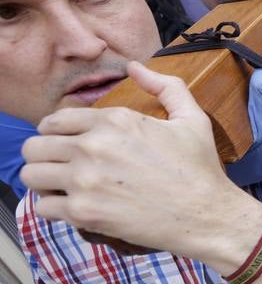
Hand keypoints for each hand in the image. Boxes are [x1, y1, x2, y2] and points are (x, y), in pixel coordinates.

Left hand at [19, 63, 255, 260]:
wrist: (208, 216)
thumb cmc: (201, 169)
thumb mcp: (192, 119)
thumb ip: (164, 86)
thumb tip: (135, 67)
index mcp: (115, 121)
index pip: (54, 120)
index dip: (55, 133)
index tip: (66, 145)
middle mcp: (94, 146)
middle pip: (34, 147)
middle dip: (45, 156)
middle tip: (61, 167)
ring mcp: (86, 180)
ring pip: (31, 175)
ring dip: (44, 182)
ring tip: (62, 187)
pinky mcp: (84, 212)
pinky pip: (44, 207)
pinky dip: (55, 209)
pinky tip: (74, 207)